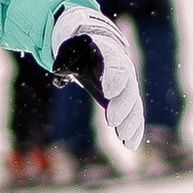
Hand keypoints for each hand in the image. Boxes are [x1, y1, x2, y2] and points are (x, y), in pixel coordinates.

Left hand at [51, 0, 143, 153]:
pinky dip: (133, 129)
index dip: (113, 78)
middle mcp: (123, 69)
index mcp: (109, 53)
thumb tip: (58, 70)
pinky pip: (134, 114)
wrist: (95, 48)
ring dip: (130, 122)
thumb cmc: (79, 49)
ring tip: (123, 139)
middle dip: (122, 105)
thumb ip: (66, 59)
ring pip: (133, 104)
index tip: (108, 93)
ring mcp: (127, 85)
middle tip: (111, 121)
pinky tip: (130, 144)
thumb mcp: (70, 50)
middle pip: (127, 88)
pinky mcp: (127, 100)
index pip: (115, 65)